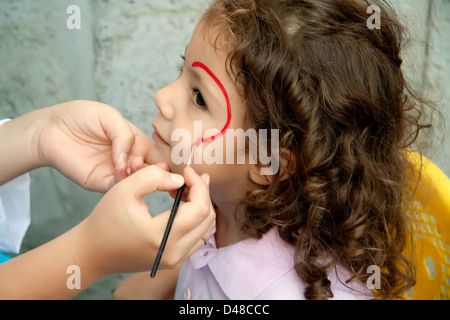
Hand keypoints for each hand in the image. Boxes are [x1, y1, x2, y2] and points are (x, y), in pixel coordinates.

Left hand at [36, 100, 152, 191]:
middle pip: (150, 169)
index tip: (157, 154)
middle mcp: (128, 158)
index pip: (155, 152)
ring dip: (138, 174)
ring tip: (133, 164)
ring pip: (136, 180)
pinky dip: (123, 181)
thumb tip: (131, 157)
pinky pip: (118, 188)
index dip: (160, 155)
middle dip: (153, 168)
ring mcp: (116, 171)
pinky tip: (119, 168)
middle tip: (145, 161)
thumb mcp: (108, 116)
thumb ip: (125, 134)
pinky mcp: (102, 182)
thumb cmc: (79, 117)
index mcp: (134, 141)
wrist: (50, 129)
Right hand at [75, 165, 214, 275]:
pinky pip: (198, 237)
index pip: (199, 208)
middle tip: (188, 177)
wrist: (94, 251)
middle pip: (207, 218)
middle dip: (202, 193)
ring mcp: (176, 260)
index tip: (187, 170)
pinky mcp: (174, 260)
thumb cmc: (106, 219)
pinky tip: (184, 204)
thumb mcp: (124, 189)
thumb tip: (181, 180)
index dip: (199, 185)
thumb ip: (153, 178)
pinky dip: (197, 218)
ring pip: (206, 228)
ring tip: (185, 188)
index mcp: (160, 236)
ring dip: (201, 205)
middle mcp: (173, 253)